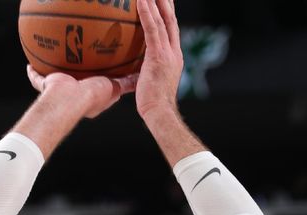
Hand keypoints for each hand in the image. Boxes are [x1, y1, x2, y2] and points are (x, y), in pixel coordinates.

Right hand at [27, 65, 137, 118]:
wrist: (69, 100)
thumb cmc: (91, 96)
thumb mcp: (115, 88)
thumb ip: (125, 83)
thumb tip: (138, 77)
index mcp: (91, 98)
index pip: (97, 89)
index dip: (100, 81)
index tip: (103, 73)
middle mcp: (75, 95)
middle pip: (76, 83)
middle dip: (77, 76)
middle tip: (79, 62)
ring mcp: (60, 91)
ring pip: (56, 81)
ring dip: (54, 73)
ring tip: (54, 59)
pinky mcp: (49, 86)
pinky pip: (38, 79)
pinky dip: (34, 73)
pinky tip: (30, 65)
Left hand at [135, 0, 182, 119]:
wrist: (159, 112)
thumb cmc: (152, 103)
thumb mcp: (150, 82)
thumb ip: (145, 71)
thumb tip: (133, 71)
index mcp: (174, 57)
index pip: (172, 30)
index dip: (168, 14)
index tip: (164, 1)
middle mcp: (174, 52)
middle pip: (171, 20)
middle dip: (165, 2)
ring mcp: (168, 53)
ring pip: (163, 21)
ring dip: (155, 2)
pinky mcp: (158, 56)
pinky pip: (152, 29)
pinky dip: (147, 13)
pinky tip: (141, 0)